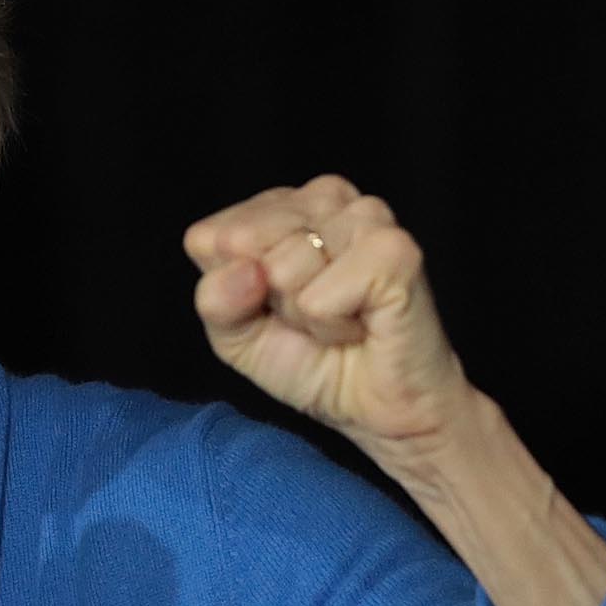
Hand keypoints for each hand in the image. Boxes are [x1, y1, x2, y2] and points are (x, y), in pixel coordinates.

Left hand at [183, 174, 481, 462]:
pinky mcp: (395, 250)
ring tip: (340, 318)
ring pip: (283, 268)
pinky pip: (320, 297)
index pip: (211, 236)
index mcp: (284, 205)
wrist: (379, 409)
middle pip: (243, 245)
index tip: (276, 306)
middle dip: (272, 299)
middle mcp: (326, 196)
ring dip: (305, 315)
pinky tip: (362, 323)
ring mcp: (365, 216)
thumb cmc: (315, 362)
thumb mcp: (238, 336)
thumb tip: (241, 272)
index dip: (235, 288)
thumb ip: (216, 300)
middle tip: (315, 315)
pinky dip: (332, 325)